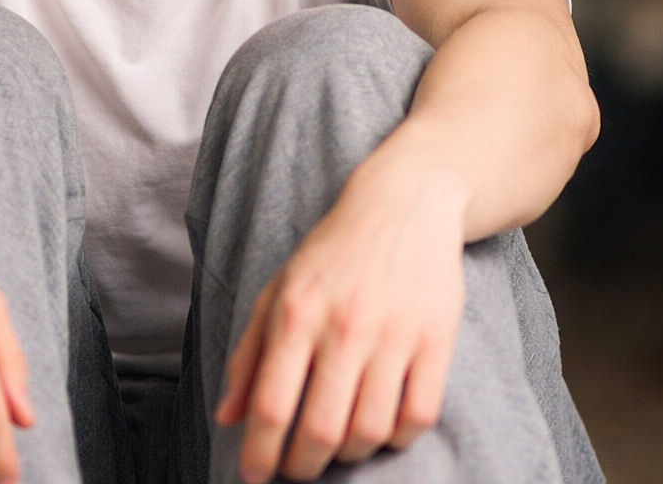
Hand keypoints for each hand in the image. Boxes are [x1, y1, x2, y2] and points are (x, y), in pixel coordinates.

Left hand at [215, 154, 467, 482]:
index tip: (254, 476)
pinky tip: (380, 427)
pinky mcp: (435, 340)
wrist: (403, 204)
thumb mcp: (279, 288)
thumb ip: (250, 353)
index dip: (259, 452)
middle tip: (296, 470)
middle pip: (320, 430)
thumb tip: (226, 416)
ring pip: (369, 431)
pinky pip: (418, 416)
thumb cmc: (333, 252)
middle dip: (302, 467)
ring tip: (336, 447)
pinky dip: (397, 437)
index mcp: (296, 311)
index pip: (271, 403)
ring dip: (348, 454)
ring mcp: (393, 335)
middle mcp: (343, 326)